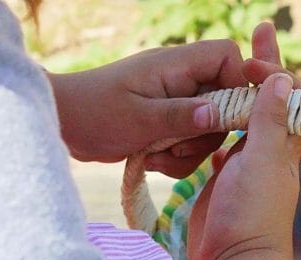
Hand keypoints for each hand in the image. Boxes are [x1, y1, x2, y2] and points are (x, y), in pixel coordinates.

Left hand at [47, 40, 246, 177]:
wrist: (63, 124)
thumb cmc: (95, 113)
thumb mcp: (139, 119)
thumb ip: (180, 116)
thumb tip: (217, 115)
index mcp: (176, 65)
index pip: (227, 57)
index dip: (238, 84)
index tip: (224, 119)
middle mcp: (180, 79)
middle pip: (225, 102)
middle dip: (205, 135)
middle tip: (176, 148)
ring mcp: (175, 102)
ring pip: (208, 129)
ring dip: (187, 152)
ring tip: (156, 155)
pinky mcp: (168, 124)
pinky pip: (189, 144)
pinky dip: (175, 159)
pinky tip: (151, 160)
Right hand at [188, 24, 300, 259]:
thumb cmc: (251, 217)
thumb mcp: (262, 163)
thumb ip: (269, 122)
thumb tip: (283, 78)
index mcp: (285, 146)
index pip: (292, 97)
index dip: (278, 71)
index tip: (256, 55)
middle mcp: (269, 153)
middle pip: (269, 101)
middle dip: (263, 67)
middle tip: (259, 29)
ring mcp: (246, 169)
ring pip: (246, 122)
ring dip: (239, 94)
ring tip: (230, 67)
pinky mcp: (223, 183)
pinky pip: (223, 148)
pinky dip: (218, 130)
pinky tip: (209, 121)